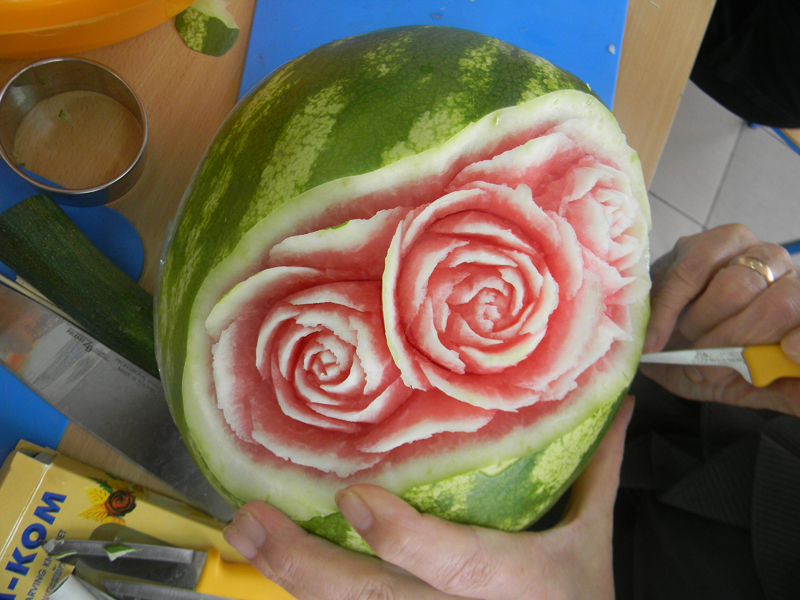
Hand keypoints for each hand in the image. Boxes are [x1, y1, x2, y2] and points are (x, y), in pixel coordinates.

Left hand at [222, 396, 634, 599]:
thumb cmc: (575, 596)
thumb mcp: (590, 536)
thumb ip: (594, 465)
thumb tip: (611, 398)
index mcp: (518, 585)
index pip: (457, 564)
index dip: (405, 539)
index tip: (354, 499)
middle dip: (309, 566)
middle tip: (256, 522)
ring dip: (291, 576)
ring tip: (249, 532)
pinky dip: (309, 591)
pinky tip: (273, 560)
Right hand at [641, 224, 799, 414]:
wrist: (654, 342)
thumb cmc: (705, 364)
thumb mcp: (746, 388)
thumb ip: (785, 392)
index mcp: (799, 307)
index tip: (788, 352)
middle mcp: (783, 271)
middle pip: (778, 304)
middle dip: (739, 342)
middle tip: (705, 368)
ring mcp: (746, 250)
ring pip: (737, 285)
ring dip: (703, 325)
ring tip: (684, 343)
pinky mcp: (702, 242)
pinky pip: (689, 273)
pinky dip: (669, 311)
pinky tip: (657, 336)